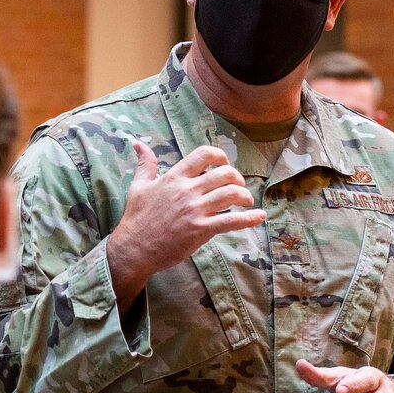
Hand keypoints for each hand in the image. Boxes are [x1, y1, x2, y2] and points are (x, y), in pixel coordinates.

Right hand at [107, 141, 265, 306]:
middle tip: (238, 186)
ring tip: (247, 201)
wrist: (134, 248)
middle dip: (237, 177)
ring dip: (245, 195)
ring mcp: (195, 210)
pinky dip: (249, 218)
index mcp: (174, 178)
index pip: (203, 154)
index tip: (224, 164)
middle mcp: (187, 190)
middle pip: (224, 173)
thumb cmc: (136, 218)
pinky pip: (231, 221)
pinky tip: (259, 217)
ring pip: (231, 194)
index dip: (220, 156)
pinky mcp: (201, 229)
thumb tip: (139, 144)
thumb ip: (145, 164)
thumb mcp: (138, 187)